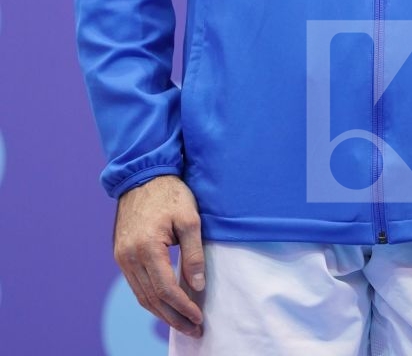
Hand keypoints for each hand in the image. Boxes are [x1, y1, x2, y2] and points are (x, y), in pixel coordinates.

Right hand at [113, 174, 205, 337]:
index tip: (199, 318)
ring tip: (182, 323)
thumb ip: (193, 253)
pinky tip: (166, 303)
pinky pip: (135, 284)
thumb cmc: (170, 193)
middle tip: (193, 330)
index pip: (166, 289)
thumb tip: (197, 286)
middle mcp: (129, 257)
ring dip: (161, 312)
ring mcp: (122, 256)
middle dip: (173, 318)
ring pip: (141, 295)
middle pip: (151, 299)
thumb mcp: (189, 219)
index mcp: (147, 248)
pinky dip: (151, 298)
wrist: (142, 174)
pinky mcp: (121, 254)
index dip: (183, 307)